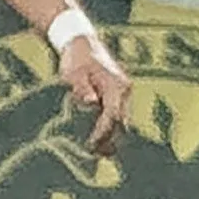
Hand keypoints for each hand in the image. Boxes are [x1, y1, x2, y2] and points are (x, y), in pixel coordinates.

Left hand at [57, 23, 130, 153]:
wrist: (81, 43)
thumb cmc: (76, 59)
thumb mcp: (74, 73)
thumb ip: (82, 88)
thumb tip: (91, 102)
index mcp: (116, 85)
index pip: (112, 116)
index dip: (102, 134)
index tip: (89, 146)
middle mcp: (124, 90)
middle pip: (121, 123)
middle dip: (109, 140)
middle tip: (92, 155)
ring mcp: (123, 93)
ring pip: (121, 122)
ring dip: (110, 137)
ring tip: (94, 152)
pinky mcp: (118, 96)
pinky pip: (117, 117)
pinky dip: (109, 129)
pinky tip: (98, 141)